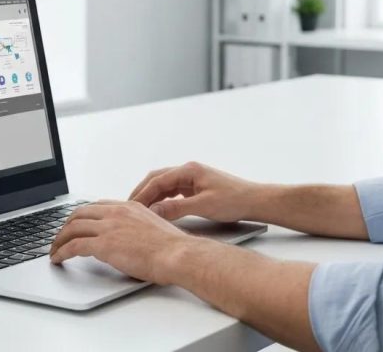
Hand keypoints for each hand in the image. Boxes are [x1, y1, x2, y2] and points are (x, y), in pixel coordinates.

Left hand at [49, 200, 191, 283]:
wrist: (177, 254)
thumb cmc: (172, 247)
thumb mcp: (154, 227)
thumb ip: (137, 227)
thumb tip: (131, 239)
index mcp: (129, 207)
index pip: (97, 206)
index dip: (83, 216)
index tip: (77, 224)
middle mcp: (116, 212)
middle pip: (80, 213)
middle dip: (66, 226)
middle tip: (61, 237)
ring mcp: (108, 227)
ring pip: (72, 228)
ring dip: (59, 240)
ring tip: (54, 250)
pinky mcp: (103, 244)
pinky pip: (73, 246)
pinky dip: (61, 252)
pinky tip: (58, 259)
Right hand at [128, 161, 260, 221]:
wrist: (254, 200)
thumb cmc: (234, 200)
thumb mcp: (203, 206)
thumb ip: (176, 209)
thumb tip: (153, 212)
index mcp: (189, 170)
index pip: (157, 180)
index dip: (141, 194)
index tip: (130, 207)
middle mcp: (189, 171)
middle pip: (157, 179)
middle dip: (142, 192)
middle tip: (128, 207)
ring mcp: (193, 178)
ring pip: (164, 185)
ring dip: (151, 196)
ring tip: (139, 210)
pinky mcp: (196, 187)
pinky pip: (173, 191)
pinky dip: (162, 199)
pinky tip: (157, 209)